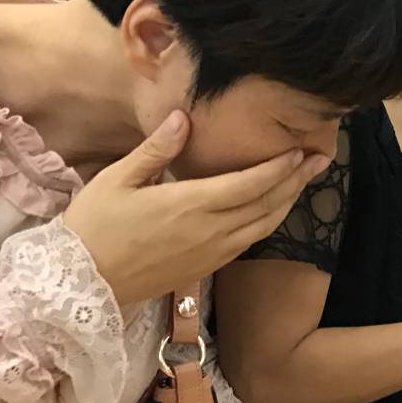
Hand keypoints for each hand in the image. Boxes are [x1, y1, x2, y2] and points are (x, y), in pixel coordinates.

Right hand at [65, 111, 331, 306]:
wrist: (79, 285)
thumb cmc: (94, 227)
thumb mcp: (118, 179)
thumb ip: (156, 149)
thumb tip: (183, 117)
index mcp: (191, 204)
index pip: (251, 183)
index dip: (281, 167)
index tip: (302, 150)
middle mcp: (210, 230)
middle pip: (268, 203)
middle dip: (297, 180)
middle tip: (321, 159)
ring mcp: (212, 252)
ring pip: (264, 225)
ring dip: (288, 201)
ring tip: (305, 180)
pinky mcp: (206, 267)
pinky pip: (249, 241)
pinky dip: (268, 221)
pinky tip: (273, 209)